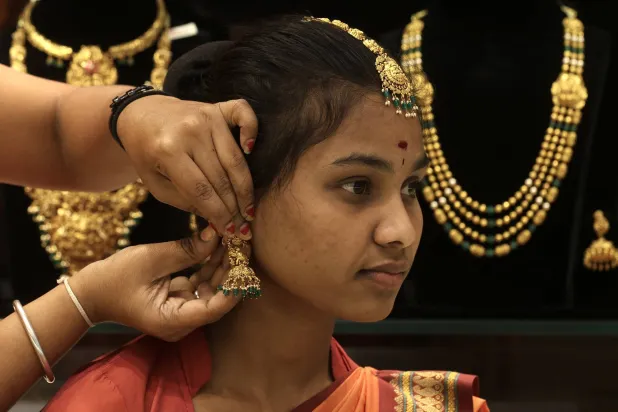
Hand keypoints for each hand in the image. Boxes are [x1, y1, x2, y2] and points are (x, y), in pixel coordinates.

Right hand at [69, 226, 239, 341]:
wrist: (90, 292)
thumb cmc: (114, 278)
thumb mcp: (151, 259)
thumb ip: (186, 250)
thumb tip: (216, 234)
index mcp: (173, 320)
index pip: (214, 308)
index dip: (234, 286)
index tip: (244, 262)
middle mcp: (182, 321)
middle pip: (217, 298)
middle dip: (232, 270)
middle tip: (242, 241)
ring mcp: (182, 312)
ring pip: (212, 289)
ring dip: (223, 264)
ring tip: (234, 238)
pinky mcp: (180, 300)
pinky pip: (201, 283)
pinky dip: (209, 265)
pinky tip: (218, 243)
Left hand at [116, 95, 257, 239]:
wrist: (142, 115)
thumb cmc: (148, 154)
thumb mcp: (155, 184)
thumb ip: (185, 202)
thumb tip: (218, 222)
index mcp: (168, 151)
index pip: (201, 190)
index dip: (218, 214)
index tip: (229, 232)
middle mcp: (190, 132)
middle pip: (221, 178)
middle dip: (234, 208)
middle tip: (243, 228)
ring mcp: (206, 117)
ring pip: (235, 158)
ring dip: (246, 188)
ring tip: (249, 210)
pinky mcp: (217, 108)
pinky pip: (243, 114)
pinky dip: (252, 131)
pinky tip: (250, 151)